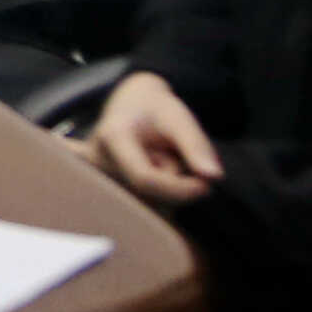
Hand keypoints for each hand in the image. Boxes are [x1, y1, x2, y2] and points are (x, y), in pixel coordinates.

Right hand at [89, 74, 222, 202]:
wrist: (131, 105)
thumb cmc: (155, 109)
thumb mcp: (178, 117)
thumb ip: (196, 145)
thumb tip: (214, 177)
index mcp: (111, 136)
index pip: (145, 178)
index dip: (179, 188)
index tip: (206, 186)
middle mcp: (97, 160)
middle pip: (148, 194)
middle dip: (173, 184)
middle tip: (172, 157)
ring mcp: (97, 177)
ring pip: (147, 204)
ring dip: (166, 192)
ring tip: (159, 163)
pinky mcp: (101, 190)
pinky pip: (140, 206)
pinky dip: (156, 198)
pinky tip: (152, 175)